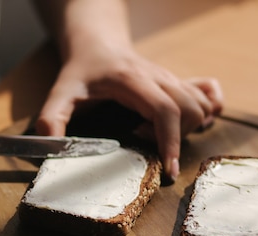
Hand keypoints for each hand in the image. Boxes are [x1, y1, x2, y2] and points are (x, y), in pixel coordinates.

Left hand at [34, 46, 222, 179]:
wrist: (97, 45)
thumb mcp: (61, 93)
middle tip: (147, 146)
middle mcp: (158, 77)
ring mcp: (170, 79)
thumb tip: (49, 146)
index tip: (167, 168)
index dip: (169, 141)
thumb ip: (51, 119)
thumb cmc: (81, 70)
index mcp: (132, 80)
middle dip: (177, 138)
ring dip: (188, 128)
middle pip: (189, 109)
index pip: (164, 109)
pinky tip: (188, 124)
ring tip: (156, 135)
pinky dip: (208, 111)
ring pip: (200, 105)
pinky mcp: (177, 82)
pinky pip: (208, 95)